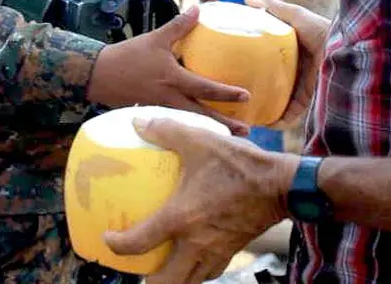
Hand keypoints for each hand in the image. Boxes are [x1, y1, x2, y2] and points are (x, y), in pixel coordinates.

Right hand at [88, 7, 251, 134]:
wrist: (98, 75)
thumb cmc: (128, 56)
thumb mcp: (156, 38)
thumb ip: (179, 26)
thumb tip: (197, 8)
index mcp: (173, 79)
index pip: (205, 87)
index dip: (226, 92)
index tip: (246, 96)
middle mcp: (170, 98)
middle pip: (202, 115)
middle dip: (224, 124)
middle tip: (246, 132)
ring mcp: (161, 109)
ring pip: (190, 123)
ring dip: (210, 129)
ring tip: (229, 137)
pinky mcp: (153, 114)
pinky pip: (176, 124)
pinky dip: (190, 128)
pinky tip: (199, 133)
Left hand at [104, 116, 294, 283]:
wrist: (281, 185)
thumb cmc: (239, 164)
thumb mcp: (200, 141)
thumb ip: (166, 131)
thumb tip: (139, 122)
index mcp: (180, 218)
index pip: (139, 242)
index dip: (117, 246)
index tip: (109, 239)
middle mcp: (195, 243)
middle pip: (165, 283)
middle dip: (148, 281)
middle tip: (138, 268)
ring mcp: (216, 251)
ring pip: (189, 282)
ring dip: (173, 280)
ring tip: (163, 268)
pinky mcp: (232, 251)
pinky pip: (210, 273)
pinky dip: (197, 272)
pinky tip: (193, 258)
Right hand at [245, 0, 329, 123]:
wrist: (347, 53)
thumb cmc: (323, 30)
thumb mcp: (297, 16)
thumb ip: (274, 8)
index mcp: (293, 50)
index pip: (268, 57)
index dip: (252, 60)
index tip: (234, 63)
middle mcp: (297, 69)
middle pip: (271, 80)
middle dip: (256, 86)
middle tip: (234, 90)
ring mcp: (302, 87)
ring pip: (278, 100)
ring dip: (263, 107)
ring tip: (243, 111)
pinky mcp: (308, 101)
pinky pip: (290, 115)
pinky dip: (277, 121)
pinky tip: (262, 123)